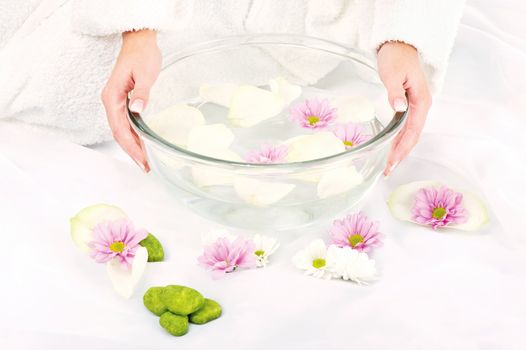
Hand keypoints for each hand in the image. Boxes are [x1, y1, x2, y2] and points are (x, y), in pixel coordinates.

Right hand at [101, 29, 161, 171]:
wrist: (139, 41)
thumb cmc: (142, 54)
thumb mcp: (146, 73)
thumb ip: (142, 93)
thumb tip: (137, 110)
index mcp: (112, 96)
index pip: (120, 128)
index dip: (131, 146)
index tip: (141, 159)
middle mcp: (110, 101)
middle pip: (118, 133)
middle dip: (131, 151)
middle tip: (144, 166)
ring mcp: (115, 102)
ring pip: (121, 130)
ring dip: (132, 146)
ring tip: (144, 161)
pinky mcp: (122, 101)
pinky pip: (125, 123)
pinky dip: (133, 136)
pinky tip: (141, 144)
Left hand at [377, 41, 431, 175]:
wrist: (399, 44)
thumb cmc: (396, 57)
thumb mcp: (392, 74)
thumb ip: (395, 93)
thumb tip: (399, 108)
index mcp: (421, 101)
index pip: (412, 131)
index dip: (402, 148)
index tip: (392, 161)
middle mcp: (422, 106)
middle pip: (413, 136)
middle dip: (401, 154)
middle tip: (388, 169)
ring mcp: (416, 106)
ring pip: (410, 133)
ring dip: (400, 149)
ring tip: (389, 164)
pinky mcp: (409, 104)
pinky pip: (406, 127)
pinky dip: (399, 139)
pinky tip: (392, 147)